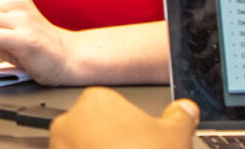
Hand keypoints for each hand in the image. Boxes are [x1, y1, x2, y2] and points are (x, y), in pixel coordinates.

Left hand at [50, 87, 197, 148]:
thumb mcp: (176, 135)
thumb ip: (181, 116)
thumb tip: (186, 109)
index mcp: (97, 101)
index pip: (114, 108)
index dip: (131, 126)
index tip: (141, 140)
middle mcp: (69, 121)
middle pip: (94, 129)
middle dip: (110, 143)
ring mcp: (58, 148)